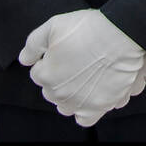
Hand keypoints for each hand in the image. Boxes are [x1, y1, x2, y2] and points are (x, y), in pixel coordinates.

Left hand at [18, 9, 145, 126]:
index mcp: (45, 75)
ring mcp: (79, 102)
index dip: (49, 61)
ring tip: (83, 80)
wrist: (121, 34)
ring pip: (66, 107)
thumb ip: (33, 44)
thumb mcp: (54, 26)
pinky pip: (85, 119)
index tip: (62, 52)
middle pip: (52, 91)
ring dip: (70, 96)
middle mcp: (59, 93)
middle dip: (59, 79)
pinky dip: (85, 111)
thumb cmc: (88, 28)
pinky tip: (90, 96)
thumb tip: (24, 59)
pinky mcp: (99, 106)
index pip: (38, 73)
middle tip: (75, 64)